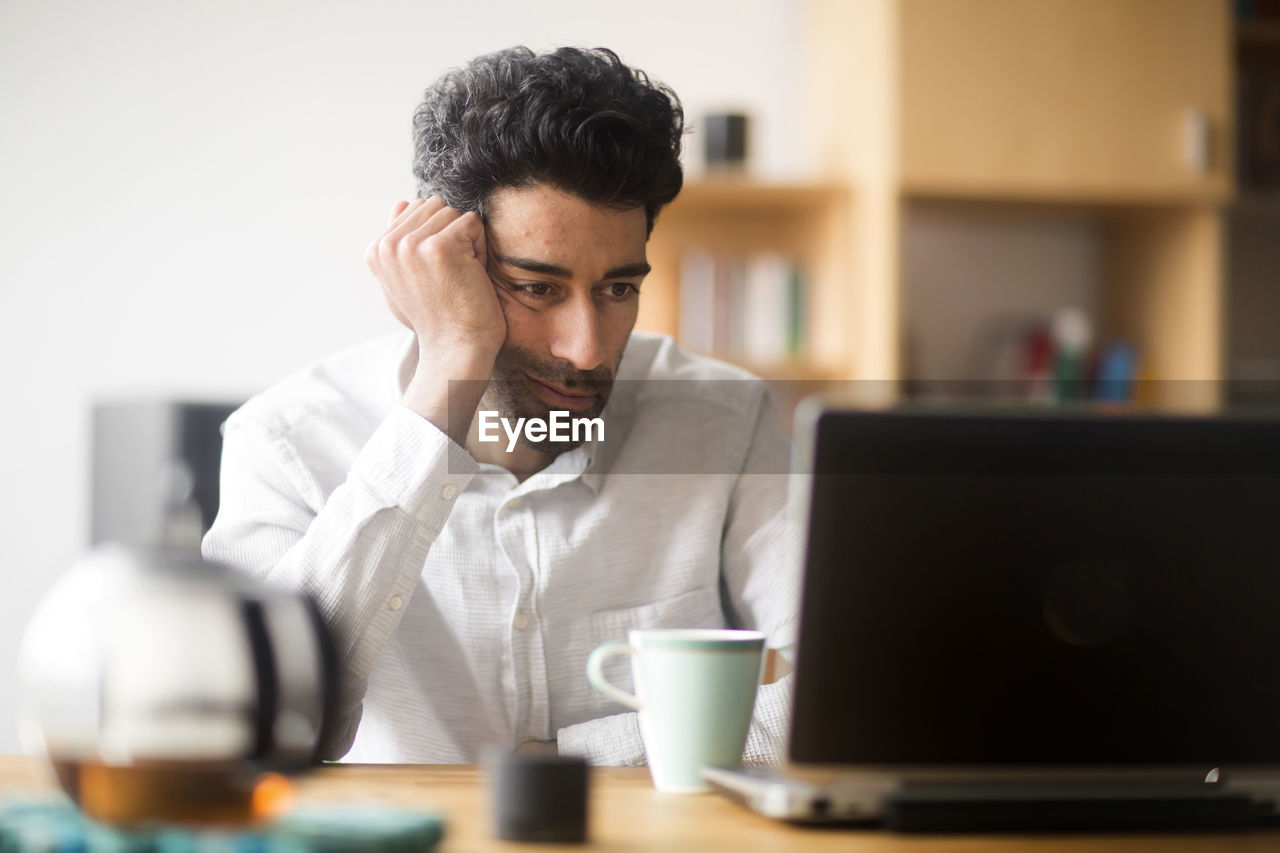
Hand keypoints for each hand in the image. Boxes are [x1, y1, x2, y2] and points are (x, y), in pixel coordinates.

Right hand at [365, 197, 505, 440]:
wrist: (456, 350)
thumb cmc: (440, 319)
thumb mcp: (409, 280)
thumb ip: (401, 242)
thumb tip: (400, 201)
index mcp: (377, 249)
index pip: (418, 210)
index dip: (438, 238)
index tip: (437, 275)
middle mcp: (388, 245)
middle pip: (437, 207)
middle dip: (453, 236)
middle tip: (453, 276)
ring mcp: (411, 245)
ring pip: (455, 213)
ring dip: (468, 243)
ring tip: (461, 277)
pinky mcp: (440, 247)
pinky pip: (473, 223)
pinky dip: (481, 249)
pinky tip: (472, 277)